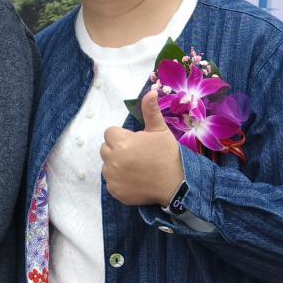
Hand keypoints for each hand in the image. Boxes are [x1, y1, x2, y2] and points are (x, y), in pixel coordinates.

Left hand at [100, 89, 183, 206]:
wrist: (176, 185)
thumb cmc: (168, 155)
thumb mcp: (160, 130)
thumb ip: (150, 111)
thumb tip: (150, 91)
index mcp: (121, 142)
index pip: (110, 133)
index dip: (123, 136)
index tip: (136, 142)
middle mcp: (112, 159)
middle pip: (105, 148)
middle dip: (117, 149)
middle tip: (137, 155)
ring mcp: (112, 177)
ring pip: (107, 165)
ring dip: (116, 164)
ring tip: (136, 167)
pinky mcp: (115, 191)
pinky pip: (111, 181)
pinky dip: (119, 180)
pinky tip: (135, 179)